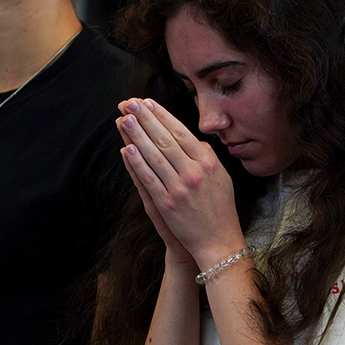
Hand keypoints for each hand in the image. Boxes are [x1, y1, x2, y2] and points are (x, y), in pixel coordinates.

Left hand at [115, 98, 246, 268]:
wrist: (219, 242)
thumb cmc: (220, 208)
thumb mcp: (221, 177)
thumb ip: (206, 156)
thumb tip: (192, 138)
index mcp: (208, 162)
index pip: (180, 132)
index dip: (162, 116)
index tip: (147, 103)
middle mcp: (194, 171)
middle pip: (164, 139)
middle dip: (145, 119)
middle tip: (130, 103)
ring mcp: (180, 188)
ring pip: (154, 155)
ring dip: (136, 135)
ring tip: (123, 119)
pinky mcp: (167, 204)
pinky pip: (149, 178)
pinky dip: (136, 163)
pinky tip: (126, 148)